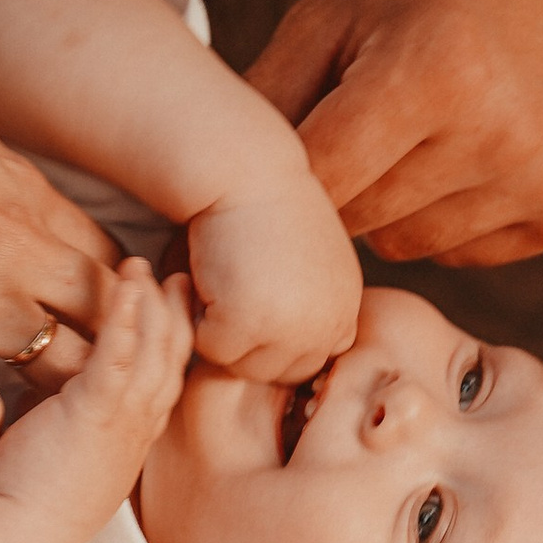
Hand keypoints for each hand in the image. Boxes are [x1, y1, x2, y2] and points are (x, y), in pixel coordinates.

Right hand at [0, 0, 118, 446]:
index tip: (80, 313)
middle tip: (68, 375)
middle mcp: (25, 257)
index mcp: (30, 200)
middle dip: (100, 356)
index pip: (109, 263)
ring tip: (27, 416)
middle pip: (111, 327)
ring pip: (68, 379)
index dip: (105, 297)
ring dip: (50, 401)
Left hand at [0, 258, 192, 542]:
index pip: (165, 381)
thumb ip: (69, 423)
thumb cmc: (27, 504)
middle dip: (175, 313)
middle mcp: (138, 430)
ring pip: (153, 350)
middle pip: (172, 359)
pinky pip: (120, 355)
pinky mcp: (94, 413)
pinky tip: (125, 285)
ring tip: (139, 263)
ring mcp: (122, 422)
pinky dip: (127, 316)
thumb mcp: (63, 456)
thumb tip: (50, 394)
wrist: (14, 537)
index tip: (171, 308)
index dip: (173, 342)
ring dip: (151, 302)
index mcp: (132, 441)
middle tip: (176, 275)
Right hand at [185, 172, 360, 383]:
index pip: (311, 359)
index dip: (275, 340)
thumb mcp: (309, 259)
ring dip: (222, 334)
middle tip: (228, 293)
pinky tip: (204, 279)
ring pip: (242, 367)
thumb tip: (284, 350)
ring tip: (219, 284)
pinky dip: (197, 320)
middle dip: (248, 344)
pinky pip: (211, 349)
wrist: (245, 171)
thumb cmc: (266, 205)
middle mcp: (328, 323)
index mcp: (344, 308)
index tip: (253, 305)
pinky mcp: (250, 323)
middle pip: (277, 372)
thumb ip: (309, 304)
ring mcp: (292, 328)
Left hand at [248, 0, 542, 265]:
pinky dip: (449, 216)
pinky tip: (468, 152)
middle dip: (344, 182)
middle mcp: (500, 132)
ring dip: (393, 205)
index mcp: (434, 70)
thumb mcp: (331, 15)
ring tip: (420, 133)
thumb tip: (204, 194)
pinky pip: (463, 254)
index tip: (269, 168)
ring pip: (408, 246)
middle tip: (362, 125)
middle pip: (361, 218)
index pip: (322, 177)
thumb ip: (265, 99)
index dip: (290, 174)